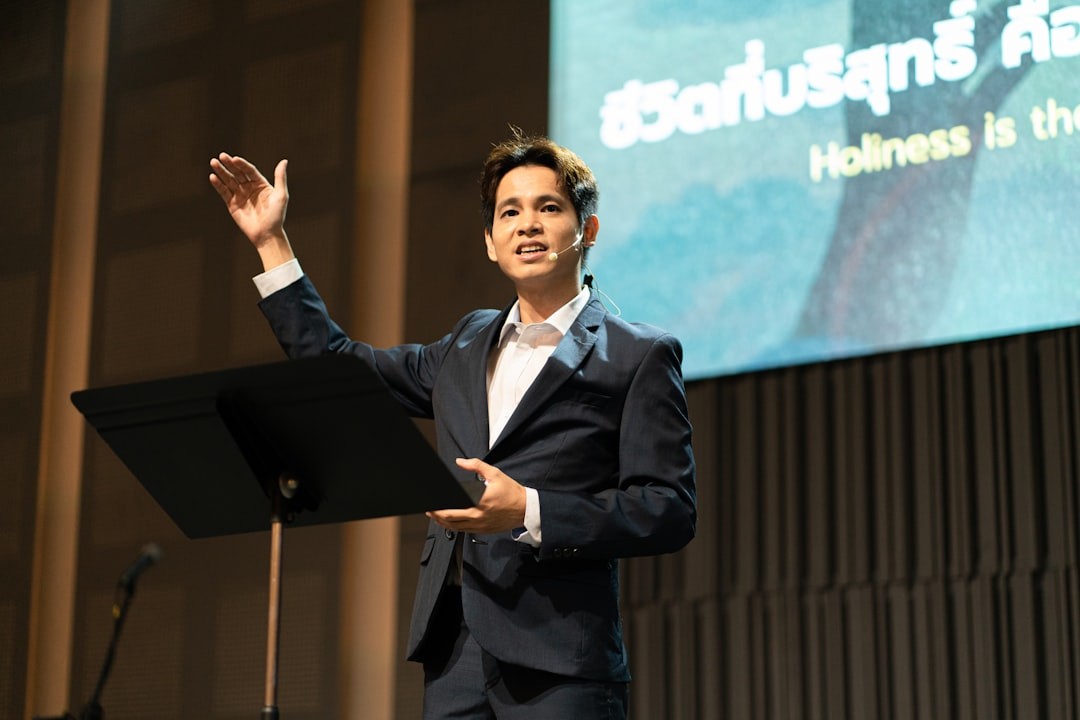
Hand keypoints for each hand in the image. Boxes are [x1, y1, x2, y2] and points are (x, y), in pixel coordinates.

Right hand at [208, 153, 293, 268]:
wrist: (267, 235)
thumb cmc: (276, 216)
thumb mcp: (281, 196)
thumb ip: (280, 178)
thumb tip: (284, 161)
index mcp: (260, 184)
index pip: (249, 170)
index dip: (242, 164)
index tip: (234, 159)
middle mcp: (249, 188)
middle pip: (237, 173)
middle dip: (229, 164)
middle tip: (221, 156)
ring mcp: (240, 195)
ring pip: (229, 181)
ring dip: (221, 171)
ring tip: (213, 162)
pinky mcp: (232, 204)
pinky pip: (224, 192)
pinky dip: (218, 185)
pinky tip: (213, 177)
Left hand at [426, 458, 527, 533]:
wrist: (526, 509)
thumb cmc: (512, 492)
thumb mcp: (495, 474)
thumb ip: (476, 465)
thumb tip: (460, 461)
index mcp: (480, 502)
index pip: (453, 507)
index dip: (439, 507)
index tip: (432, 503)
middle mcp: (478, 516)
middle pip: (450, 519)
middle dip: (436, 515)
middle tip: (429, 510)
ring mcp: (480, 525)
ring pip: (455, 528)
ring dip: (443, 523)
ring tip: (435, 517)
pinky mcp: (484, 531)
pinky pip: (464, 531)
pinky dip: (454, 527)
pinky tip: (450, 523)